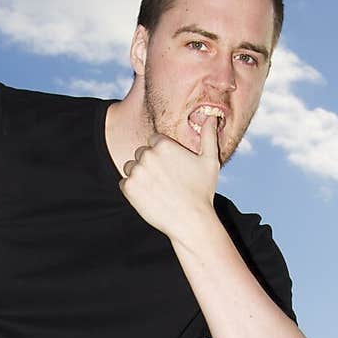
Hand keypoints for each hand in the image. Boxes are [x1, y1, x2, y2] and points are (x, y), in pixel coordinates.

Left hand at [119, 112, 220, 243]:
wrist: (190, 221)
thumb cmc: (202, 191)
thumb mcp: (210, 161)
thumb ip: (209, 136)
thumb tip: (212, 117)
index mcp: (163, 144)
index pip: (154, 140)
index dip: (162, 154)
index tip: (170, 168)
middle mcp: (147, 155)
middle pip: (141, 153)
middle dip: (150, 164)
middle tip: (165, 181)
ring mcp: (136, 171)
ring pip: (131, 167)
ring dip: (139, 176)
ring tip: (156, 189)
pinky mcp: (128, 188)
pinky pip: (124, 183)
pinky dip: (133, 190)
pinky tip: (148, 197)